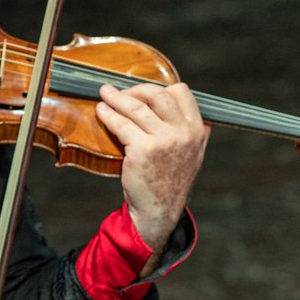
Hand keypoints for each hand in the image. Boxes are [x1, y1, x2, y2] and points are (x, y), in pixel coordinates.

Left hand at [95, 82, 209, 257]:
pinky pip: (122, 124)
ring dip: (117, 98)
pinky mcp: (143, 150)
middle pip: (157, 94)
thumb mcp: (192, 153)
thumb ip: (187, 128)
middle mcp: (183, 133)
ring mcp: (164, 141)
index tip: (143, 93)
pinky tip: (102, 112)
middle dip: (135, 90)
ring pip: (136, 107)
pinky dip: (109, 115)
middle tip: (119, 93)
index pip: (181, 92)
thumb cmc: (169, 180)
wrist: (159, 210)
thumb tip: (170, 100)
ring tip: (104, 95)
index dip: (159, 88)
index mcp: (197, 130)